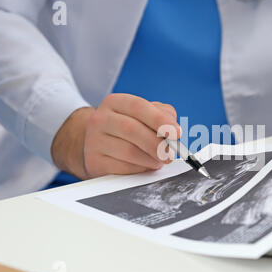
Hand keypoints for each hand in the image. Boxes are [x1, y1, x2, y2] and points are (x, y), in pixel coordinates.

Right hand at [51, 94, 180, 178]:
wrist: (97, 144)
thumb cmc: (128, 128)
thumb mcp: (144, 115)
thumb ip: (163, 116)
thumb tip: (175, 130)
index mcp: (115, 102)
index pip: (138, 106)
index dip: (159, 120)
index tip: (177, 133)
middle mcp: (100, 118)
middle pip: (131, 129)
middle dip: (156, 144)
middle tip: (170, 154)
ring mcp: (94, 140)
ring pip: (128, 151)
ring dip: (150, 159)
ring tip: (159, 161)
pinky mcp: (94, 162)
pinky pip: (122, 168)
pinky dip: (140, 169)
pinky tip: (144, 166)